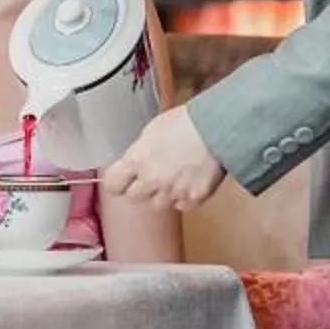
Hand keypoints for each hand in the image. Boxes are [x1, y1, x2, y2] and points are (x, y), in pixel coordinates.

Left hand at [101, 105, 225, 209]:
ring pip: (158, 205)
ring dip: (162, 194)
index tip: (120, 179)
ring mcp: (172, 192)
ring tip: (172, 177)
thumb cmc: (187, 122)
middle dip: (139, 188)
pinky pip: (181, 205)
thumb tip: (133, 162)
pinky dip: (183, 197)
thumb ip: (139, 152)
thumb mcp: (152, 130)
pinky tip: (188, 181)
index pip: (112, 185)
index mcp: (137, 160)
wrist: (217, 130)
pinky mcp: (192, 199)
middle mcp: (151, 180)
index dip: (117, 182)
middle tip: (149, 176)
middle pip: (133, 197)